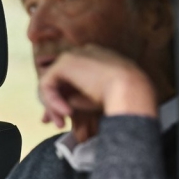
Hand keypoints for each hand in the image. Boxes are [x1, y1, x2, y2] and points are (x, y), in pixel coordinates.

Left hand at [38, 44, 157, 134]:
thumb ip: (72, 101)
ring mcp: (73, 55)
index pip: (70, 78)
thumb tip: (52, 112)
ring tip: (62, 122)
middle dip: (52, 103)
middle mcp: (82, 54)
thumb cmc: (119, 99)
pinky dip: (53, 101)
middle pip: (58, 80)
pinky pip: (47, 84)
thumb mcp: (92, 101)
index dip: (61, 98)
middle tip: (58, 124)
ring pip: (50, 83)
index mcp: (94, 60)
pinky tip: (67, 112)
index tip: (61, 118)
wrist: (131, 91)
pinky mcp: (64, 62)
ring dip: (53, 106)